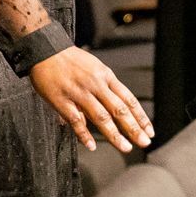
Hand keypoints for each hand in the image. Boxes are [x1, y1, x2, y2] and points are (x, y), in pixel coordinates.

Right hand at [28, 46, 153, 152]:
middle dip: (133, 128)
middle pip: (119, 109)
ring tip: (125, 147)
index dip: (140, 116)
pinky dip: (84, 134)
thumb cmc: (71, 60)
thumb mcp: (94, 67)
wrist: (46, 49)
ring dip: (114, 134)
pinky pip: (75, 120)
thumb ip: (102, 89)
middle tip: (145, 142)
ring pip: (101, 117)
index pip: (128, 99)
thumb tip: (109, 110)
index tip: (149, 130)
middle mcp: (96, 85)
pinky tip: (91, 146)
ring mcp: (80, 93)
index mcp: (106, 76)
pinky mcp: (62, 100)